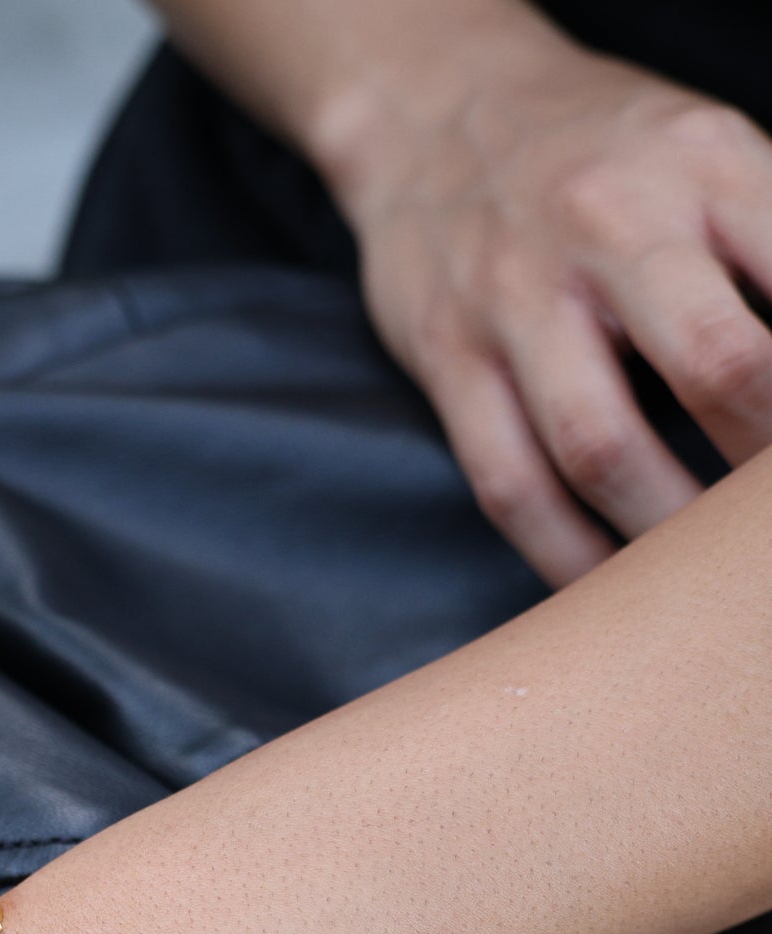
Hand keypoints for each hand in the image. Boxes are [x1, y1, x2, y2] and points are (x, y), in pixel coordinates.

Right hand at [325, 20, 771, 583]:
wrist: (432, 111)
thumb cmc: (601, 153)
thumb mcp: (712, 154)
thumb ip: (771, 244)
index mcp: (704, 165)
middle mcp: (611, 223)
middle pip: (716, 366)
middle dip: (761, 470)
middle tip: (767, 534)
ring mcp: (518, 297)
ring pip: (601, 446)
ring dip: (666, 531)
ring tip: (698, 581)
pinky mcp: (450, 359)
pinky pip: (510, 482)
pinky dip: (564, 553)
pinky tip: (605, 587)